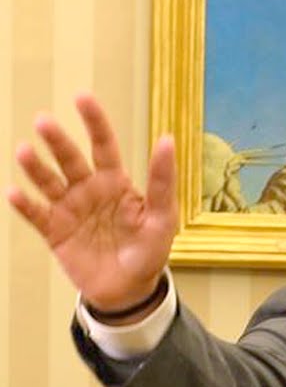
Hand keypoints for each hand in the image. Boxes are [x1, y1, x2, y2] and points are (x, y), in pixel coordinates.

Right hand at [7, 93, 177, 314]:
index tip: (81, 97)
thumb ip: (162, 181)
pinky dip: (24, 204)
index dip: (93, 121)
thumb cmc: (149, 250)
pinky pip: (36, 215)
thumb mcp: (163, 216)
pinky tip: (14, 192)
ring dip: (35, 167)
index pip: (103, 144)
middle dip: (57, 140)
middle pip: (70, 159)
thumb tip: (168, 139)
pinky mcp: (54, 232)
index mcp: (115, 182)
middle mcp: (88, 189)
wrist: (130, 289)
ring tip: (24, 151)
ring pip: (48, 182)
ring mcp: (69, 209)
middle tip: (44, 121)